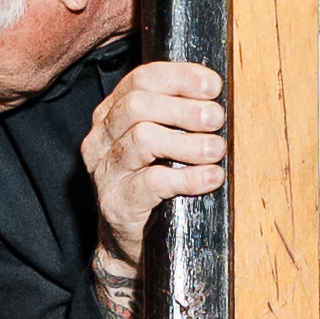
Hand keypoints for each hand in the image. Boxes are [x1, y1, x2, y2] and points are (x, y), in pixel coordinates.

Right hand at [82, 59, 226, 278]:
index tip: (213, 86)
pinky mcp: (116, 203)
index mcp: (112, 114)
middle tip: (217, 119)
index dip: (179, 77)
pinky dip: (189, 177)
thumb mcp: (163, 142)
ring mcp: (106, 172)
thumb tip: (217, 96)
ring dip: (188, 142)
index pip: (140, 79)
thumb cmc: (155, 184)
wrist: (133, 241)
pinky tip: (211, 177)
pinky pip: (153, 181)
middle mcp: (102, 139)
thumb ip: (177, 115)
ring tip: (216, 150)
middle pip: (138, 104)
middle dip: (184, 108)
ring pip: (142, 137)